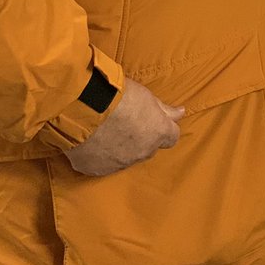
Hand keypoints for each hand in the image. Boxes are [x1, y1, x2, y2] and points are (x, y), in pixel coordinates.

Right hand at [62, 78, 184, 175]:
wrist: (83, 108)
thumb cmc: (118, 96)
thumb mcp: (146, 96)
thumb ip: (164, 110)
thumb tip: (181, 113)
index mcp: (158, 133)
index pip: (171, 137)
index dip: (163, 129)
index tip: (153, 121)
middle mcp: (142, 152)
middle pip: (148, 148)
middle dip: (141, 139)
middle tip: (125, 123)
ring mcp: (119, 163)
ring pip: (125, 158)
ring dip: (120, 148)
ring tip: (105, 131)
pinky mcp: (96, 169)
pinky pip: (102, 165)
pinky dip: (99, 156)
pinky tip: (91, 142)